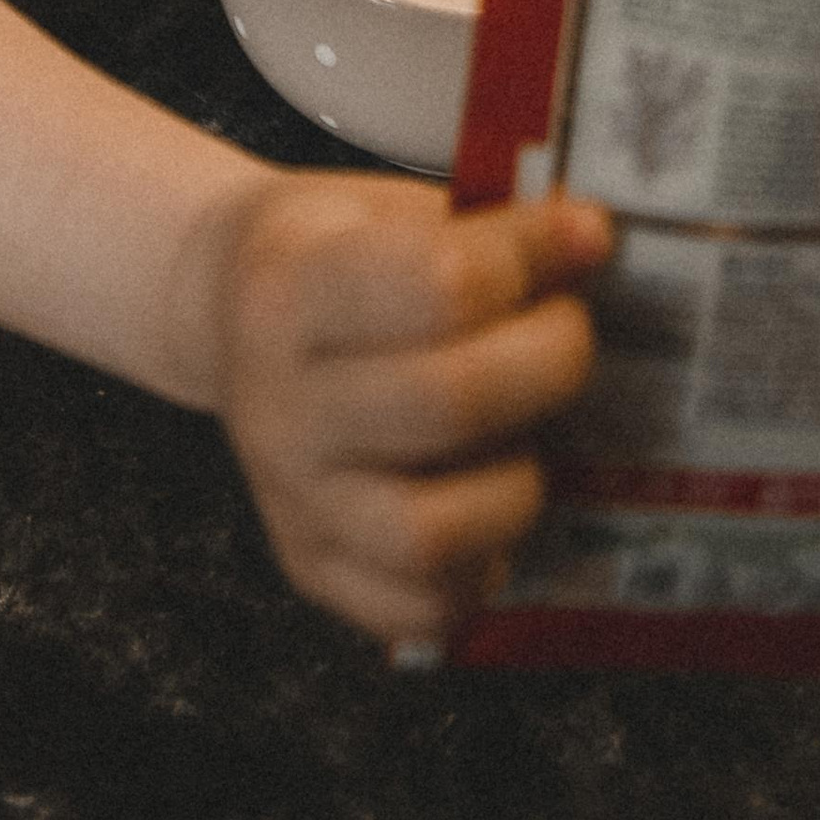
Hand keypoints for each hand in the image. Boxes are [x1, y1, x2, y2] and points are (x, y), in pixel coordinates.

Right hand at [205, 175, 609, 650]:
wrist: (228, 309)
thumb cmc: (331, 253)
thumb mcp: (385, 210)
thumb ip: (484, 234)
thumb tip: (591, 243)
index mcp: (288, 292)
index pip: (440, 285)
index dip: (533, 259)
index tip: (585, 238)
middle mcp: (278, 407)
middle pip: (449, 404)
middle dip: (549, 363)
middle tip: (570, 333)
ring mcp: (292, 502)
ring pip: (432, 533)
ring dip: (517, 485)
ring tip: (528, 437)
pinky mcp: (311, 569)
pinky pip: (421, 610)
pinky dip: (481, 570)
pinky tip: (489, 504)